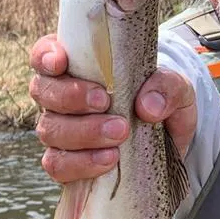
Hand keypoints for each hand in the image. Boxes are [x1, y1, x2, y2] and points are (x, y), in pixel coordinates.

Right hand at [29, 34, 196, 184]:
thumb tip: (147, 105)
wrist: (170, 145)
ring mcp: (62, 130)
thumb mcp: (177, 87)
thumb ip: (167, 85)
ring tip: (119, 133)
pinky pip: (57, 164)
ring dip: (83, 132)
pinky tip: (109, 159)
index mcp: (80, 66)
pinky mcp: (68, 163)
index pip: (45, 54)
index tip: (61, 63)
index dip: (46, 56)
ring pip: (49, 129)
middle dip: (72, 96)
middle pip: (42, 91)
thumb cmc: (163, 103)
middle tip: (106, 102)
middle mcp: (63, 96)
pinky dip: (81, 162)